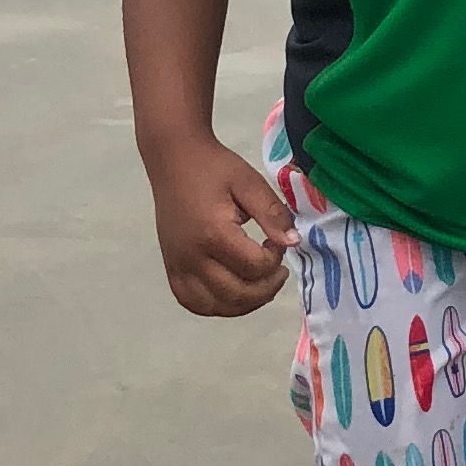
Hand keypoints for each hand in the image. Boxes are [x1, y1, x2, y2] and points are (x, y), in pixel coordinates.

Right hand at [148, 132, 295, 316]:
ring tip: (260, 284)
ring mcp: (178, 265)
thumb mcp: (250, 182)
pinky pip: (192, 302)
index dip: (275, 258)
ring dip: (245, 303)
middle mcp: (192, 256)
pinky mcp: (171, 268)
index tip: (276, 240)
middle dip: (267, 288)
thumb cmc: (214, 168)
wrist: (174, 158)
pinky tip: (233, 292)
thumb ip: (273, 214)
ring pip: (215, 306)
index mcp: (213, 233)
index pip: (255, 267)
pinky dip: (216, 305)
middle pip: (237, 294)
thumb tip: (293, 243)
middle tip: (279, 270)